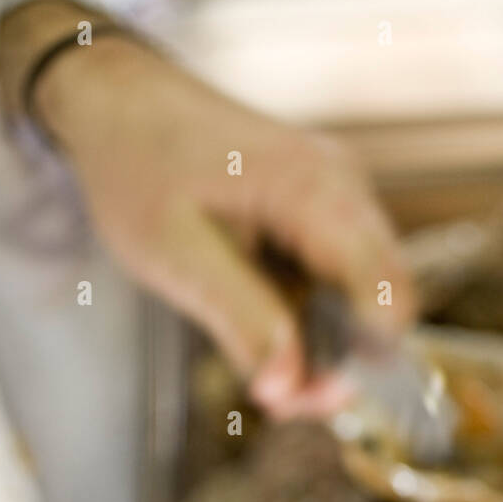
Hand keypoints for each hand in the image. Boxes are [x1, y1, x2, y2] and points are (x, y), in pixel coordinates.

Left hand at [0, 0, 413, 414]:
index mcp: (316, 189)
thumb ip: (241, 323)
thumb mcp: (177, 256)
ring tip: (259, 365)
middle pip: (384, 302)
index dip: (359, 361)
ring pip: (362, 297)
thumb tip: (286, 392)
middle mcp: (345, 188)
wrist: (118, 101)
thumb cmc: (139, 166)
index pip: (385, 293)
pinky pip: (338, 281)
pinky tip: (262, 326)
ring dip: (322, 345)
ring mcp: (340, 197)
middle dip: (338, 362)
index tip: (303, 400)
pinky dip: (308, 317)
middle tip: (273, 397)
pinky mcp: (325, 212)